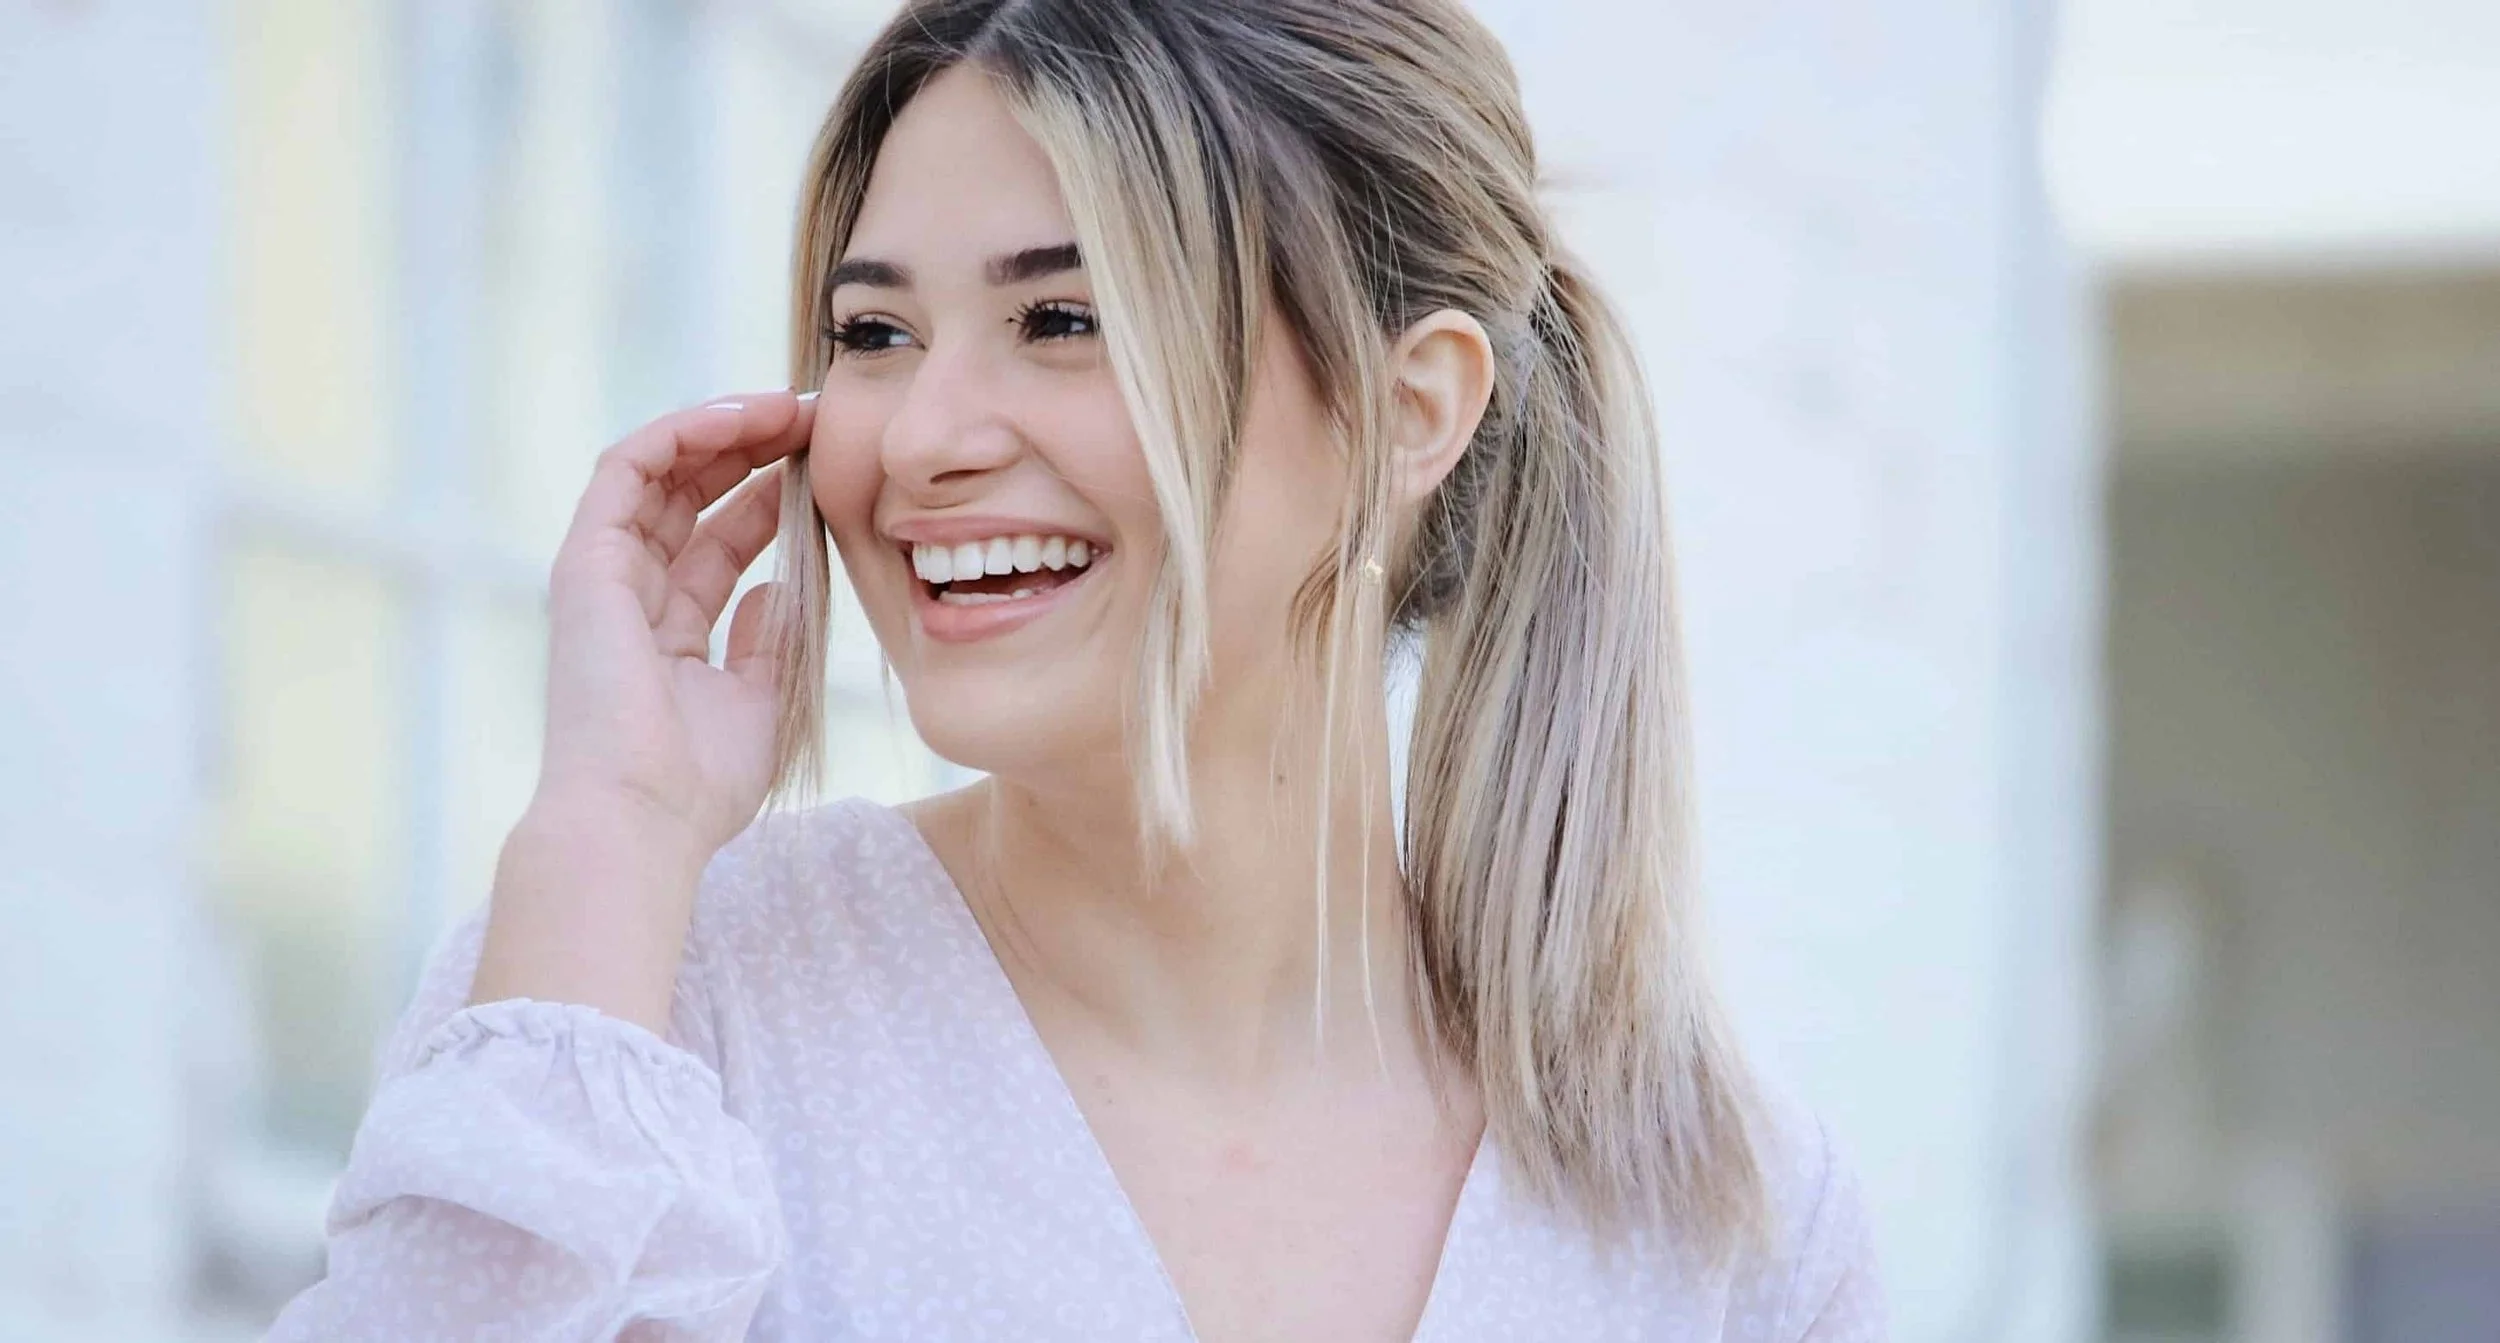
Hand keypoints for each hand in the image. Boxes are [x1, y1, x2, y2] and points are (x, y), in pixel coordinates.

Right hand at [472, 391, 814, 1028]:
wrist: (642, 819)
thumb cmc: (699, 785)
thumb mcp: (757, 702)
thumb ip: (767, 642)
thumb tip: (778, 588)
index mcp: (668, 634)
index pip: (718, 543)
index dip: (770, 498)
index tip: (828, 467)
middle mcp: (630, 597)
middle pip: (691, 497)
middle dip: (753, 450)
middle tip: (817, 418)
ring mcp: (603, 577)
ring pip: (660, 472)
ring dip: (724, 429)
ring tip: (789, 405)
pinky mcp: (585, 562)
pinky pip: (627, 470)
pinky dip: (681, 433)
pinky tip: (740, 416)